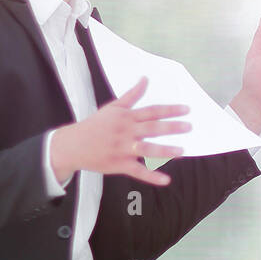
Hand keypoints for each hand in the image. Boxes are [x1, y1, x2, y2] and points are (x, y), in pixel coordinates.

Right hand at [50, 77, 189, 185]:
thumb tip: (145, 79)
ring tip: (181, 151)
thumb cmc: (95, 125)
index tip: (186, 109)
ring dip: (164, 151)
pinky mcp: (119, 164)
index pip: (152, 111)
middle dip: (171, 127)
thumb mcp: (113, 107)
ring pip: (146, 149)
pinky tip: (166, 180)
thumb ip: (132, 95)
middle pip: (151, 128)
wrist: (72, 145)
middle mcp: (126, 132)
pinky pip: (137, 171)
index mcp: (126, 117)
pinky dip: (151, 176)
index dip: (170, 110)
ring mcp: (123, 149)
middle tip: (189, 127)